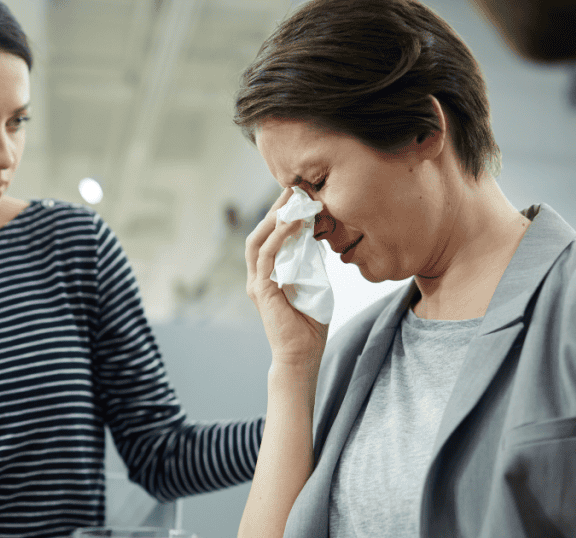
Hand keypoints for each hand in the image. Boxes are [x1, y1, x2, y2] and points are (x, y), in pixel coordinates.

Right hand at [245, 188, 327, 367]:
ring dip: (275, 217)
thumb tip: (319, 241)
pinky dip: (279, 236)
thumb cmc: (309, 326)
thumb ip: (311, 265)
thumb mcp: (314, 286)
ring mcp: (257, 282)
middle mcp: (257, 276)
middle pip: (260, 232)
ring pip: (258, 239)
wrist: (301, 356)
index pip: (269, 237)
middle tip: (293, 189)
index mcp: (268, 275)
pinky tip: (294, 223)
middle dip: (275, 209)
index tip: (297, 197)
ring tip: (293, 200)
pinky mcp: (261, 289)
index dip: (280, 216)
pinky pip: (267, 255)